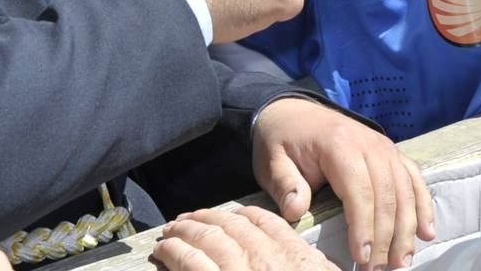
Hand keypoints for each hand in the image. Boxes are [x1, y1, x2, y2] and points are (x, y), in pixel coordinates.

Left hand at [154, 207, 336, 270]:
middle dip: (207, 218)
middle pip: (232, 225)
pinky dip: (175, 251)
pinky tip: (164, 250)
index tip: (231, 215)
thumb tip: (314, 264)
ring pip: (208, 238)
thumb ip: (316, 269)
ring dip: (186, 231)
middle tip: (189, 219)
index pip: (267, 223)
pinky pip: (190, 262)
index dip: (243, 215)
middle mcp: (267, 260)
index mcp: (294, 259)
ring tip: (171, 231)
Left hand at [253, 98, 435, 270]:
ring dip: (407, 228)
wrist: (294, 113)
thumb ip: (284, 184)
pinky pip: (414, 179)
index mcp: (339, 144)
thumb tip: (295, 210)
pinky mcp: (392, 153)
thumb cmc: (283, 141)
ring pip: (405, 190)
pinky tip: (427, 232)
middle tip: (378, 269)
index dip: (363, 226)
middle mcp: (369, 143)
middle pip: (387, 194)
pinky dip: (423, 205)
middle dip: (386, 236)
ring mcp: (385, 147)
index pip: (359, 190)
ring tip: (402, 261)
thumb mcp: (272, 160)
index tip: (361, 256)